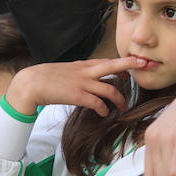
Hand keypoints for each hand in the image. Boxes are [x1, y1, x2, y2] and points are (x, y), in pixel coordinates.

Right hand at [5, 57, 143, 117]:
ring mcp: (82, 83)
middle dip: (130, 64)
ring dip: (119, 100)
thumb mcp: (67, 71)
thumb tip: (91, 78)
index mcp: (83, 65)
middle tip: (145, 64)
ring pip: (109, 89)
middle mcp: (86, 71)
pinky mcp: (78, 96)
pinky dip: (104, 109)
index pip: (108, 61)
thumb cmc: (47, 78)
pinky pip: (97, 103)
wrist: (31, 83)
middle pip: (113, 65)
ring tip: (123, 108)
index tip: (137, 62)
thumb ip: (81, 73)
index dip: (123, 62)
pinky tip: (105, 113)